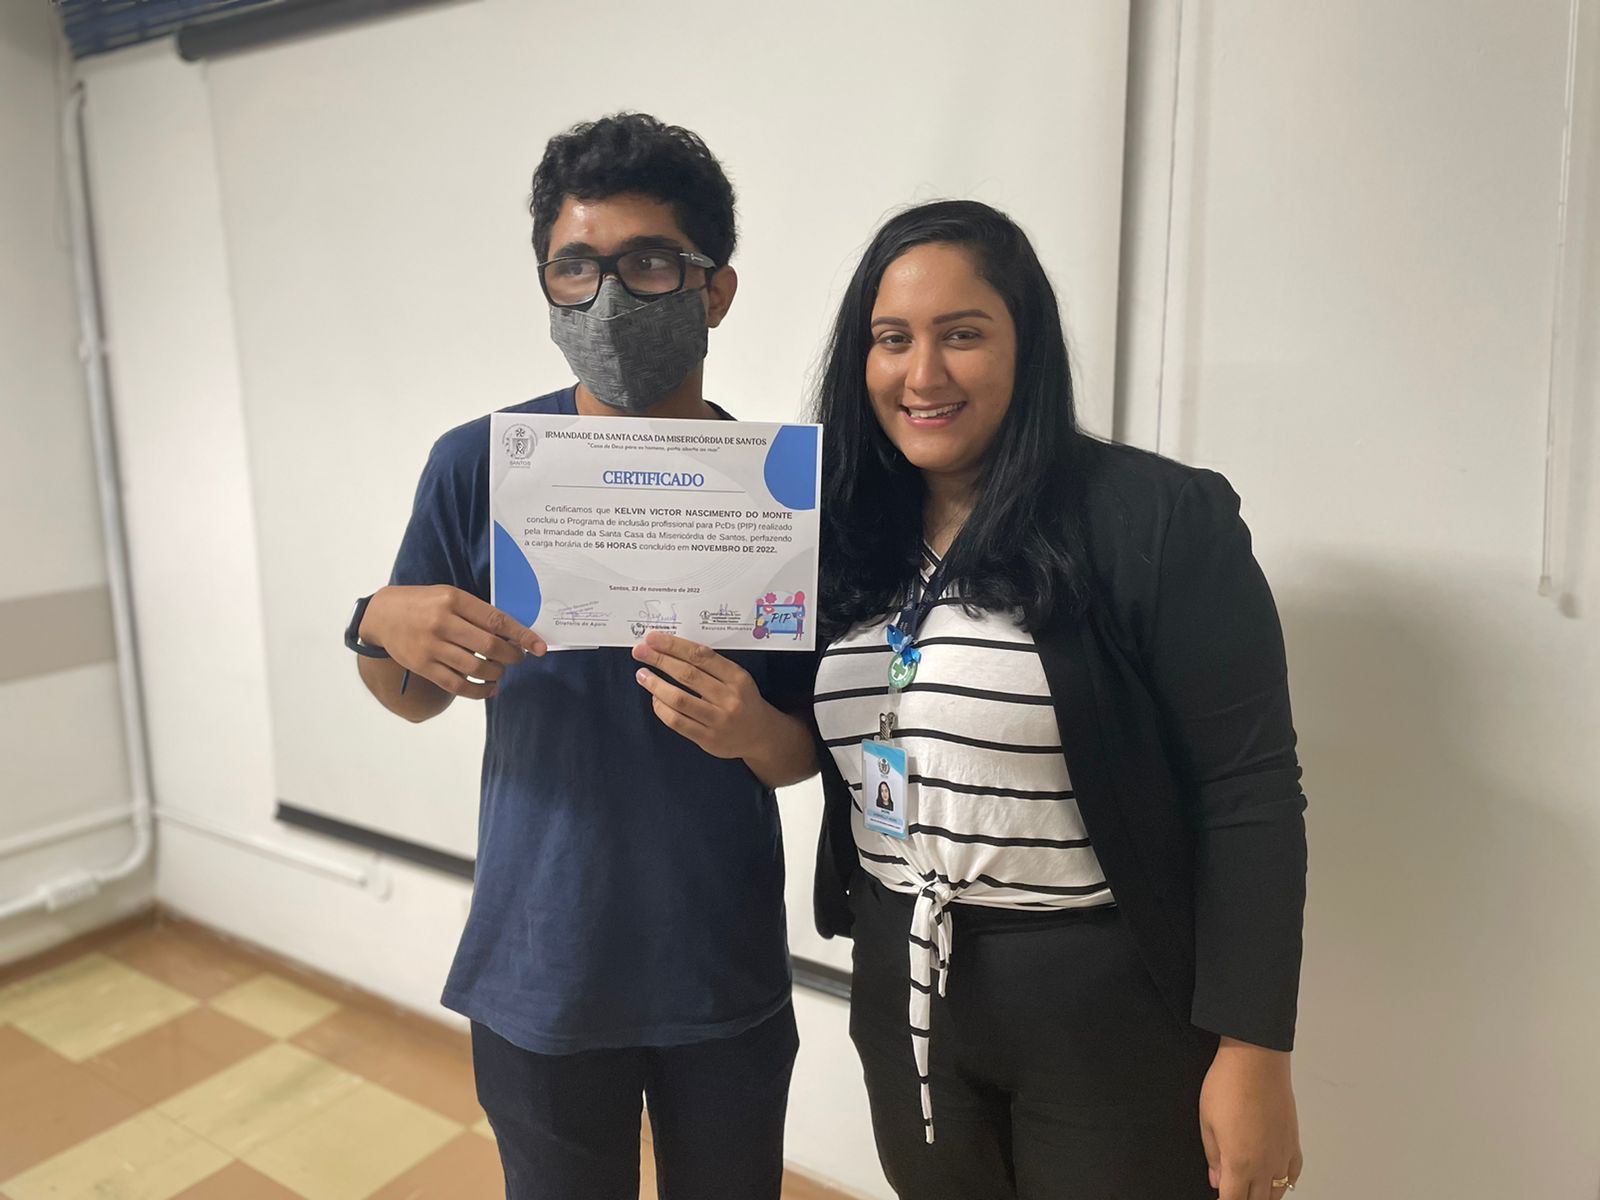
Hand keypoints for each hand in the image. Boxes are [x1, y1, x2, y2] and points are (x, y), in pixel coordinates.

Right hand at [360, 585, 545, 698]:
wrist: (382, 615)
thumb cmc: (424, 604)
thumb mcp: (450, 596)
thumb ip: (477, 614)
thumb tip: (512, 636)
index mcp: (453, 600)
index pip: (496, 620)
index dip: (522, 635)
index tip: (539, 647)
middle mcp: (442, 622)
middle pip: (489, 646)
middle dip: (511, 656)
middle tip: (518, 658)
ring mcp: (431, 646)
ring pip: (475, 667)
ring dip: (496, 674)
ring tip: (499, 671)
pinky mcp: (423, 666)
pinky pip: (457, 685)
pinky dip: (478, 691)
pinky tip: (489, 689)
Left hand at [631, 632, 771, 759]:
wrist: (761, 735)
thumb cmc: (743, 700)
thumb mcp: (737, 678)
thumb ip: (711, 666)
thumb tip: (671, 650)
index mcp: (737, 677)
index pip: (701, 656)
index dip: (674, 645)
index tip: (653, 638)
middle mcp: (729, 698)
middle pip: (688, 674)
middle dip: (660, 660)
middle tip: (640, 651)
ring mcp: (718, 720)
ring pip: (679, 699)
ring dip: (656, 685)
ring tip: (642, 675)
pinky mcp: (708, 739)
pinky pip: (678, 722)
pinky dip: (662, 708)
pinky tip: (655, 699)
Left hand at [1199, 1038, 1302, 1199]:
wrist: (1256, 1060)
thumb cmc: (1228, 1084)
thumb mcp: (1207, 1122)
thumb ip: (1213, 1156)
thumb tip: (1216, 1179)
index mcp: (1239, 1163)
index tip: (1219, 1199)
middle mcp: (1265, 1164)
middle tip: (1232, 1193)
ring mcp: (1282, 1155)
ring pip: (1276, 1193)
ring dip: (1263, 1197)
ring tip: (1250, 1192)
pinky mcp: (1293, 1142)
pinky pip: (1292, 1175)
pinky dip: (1284, 1184)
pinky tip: (1276, 1182)